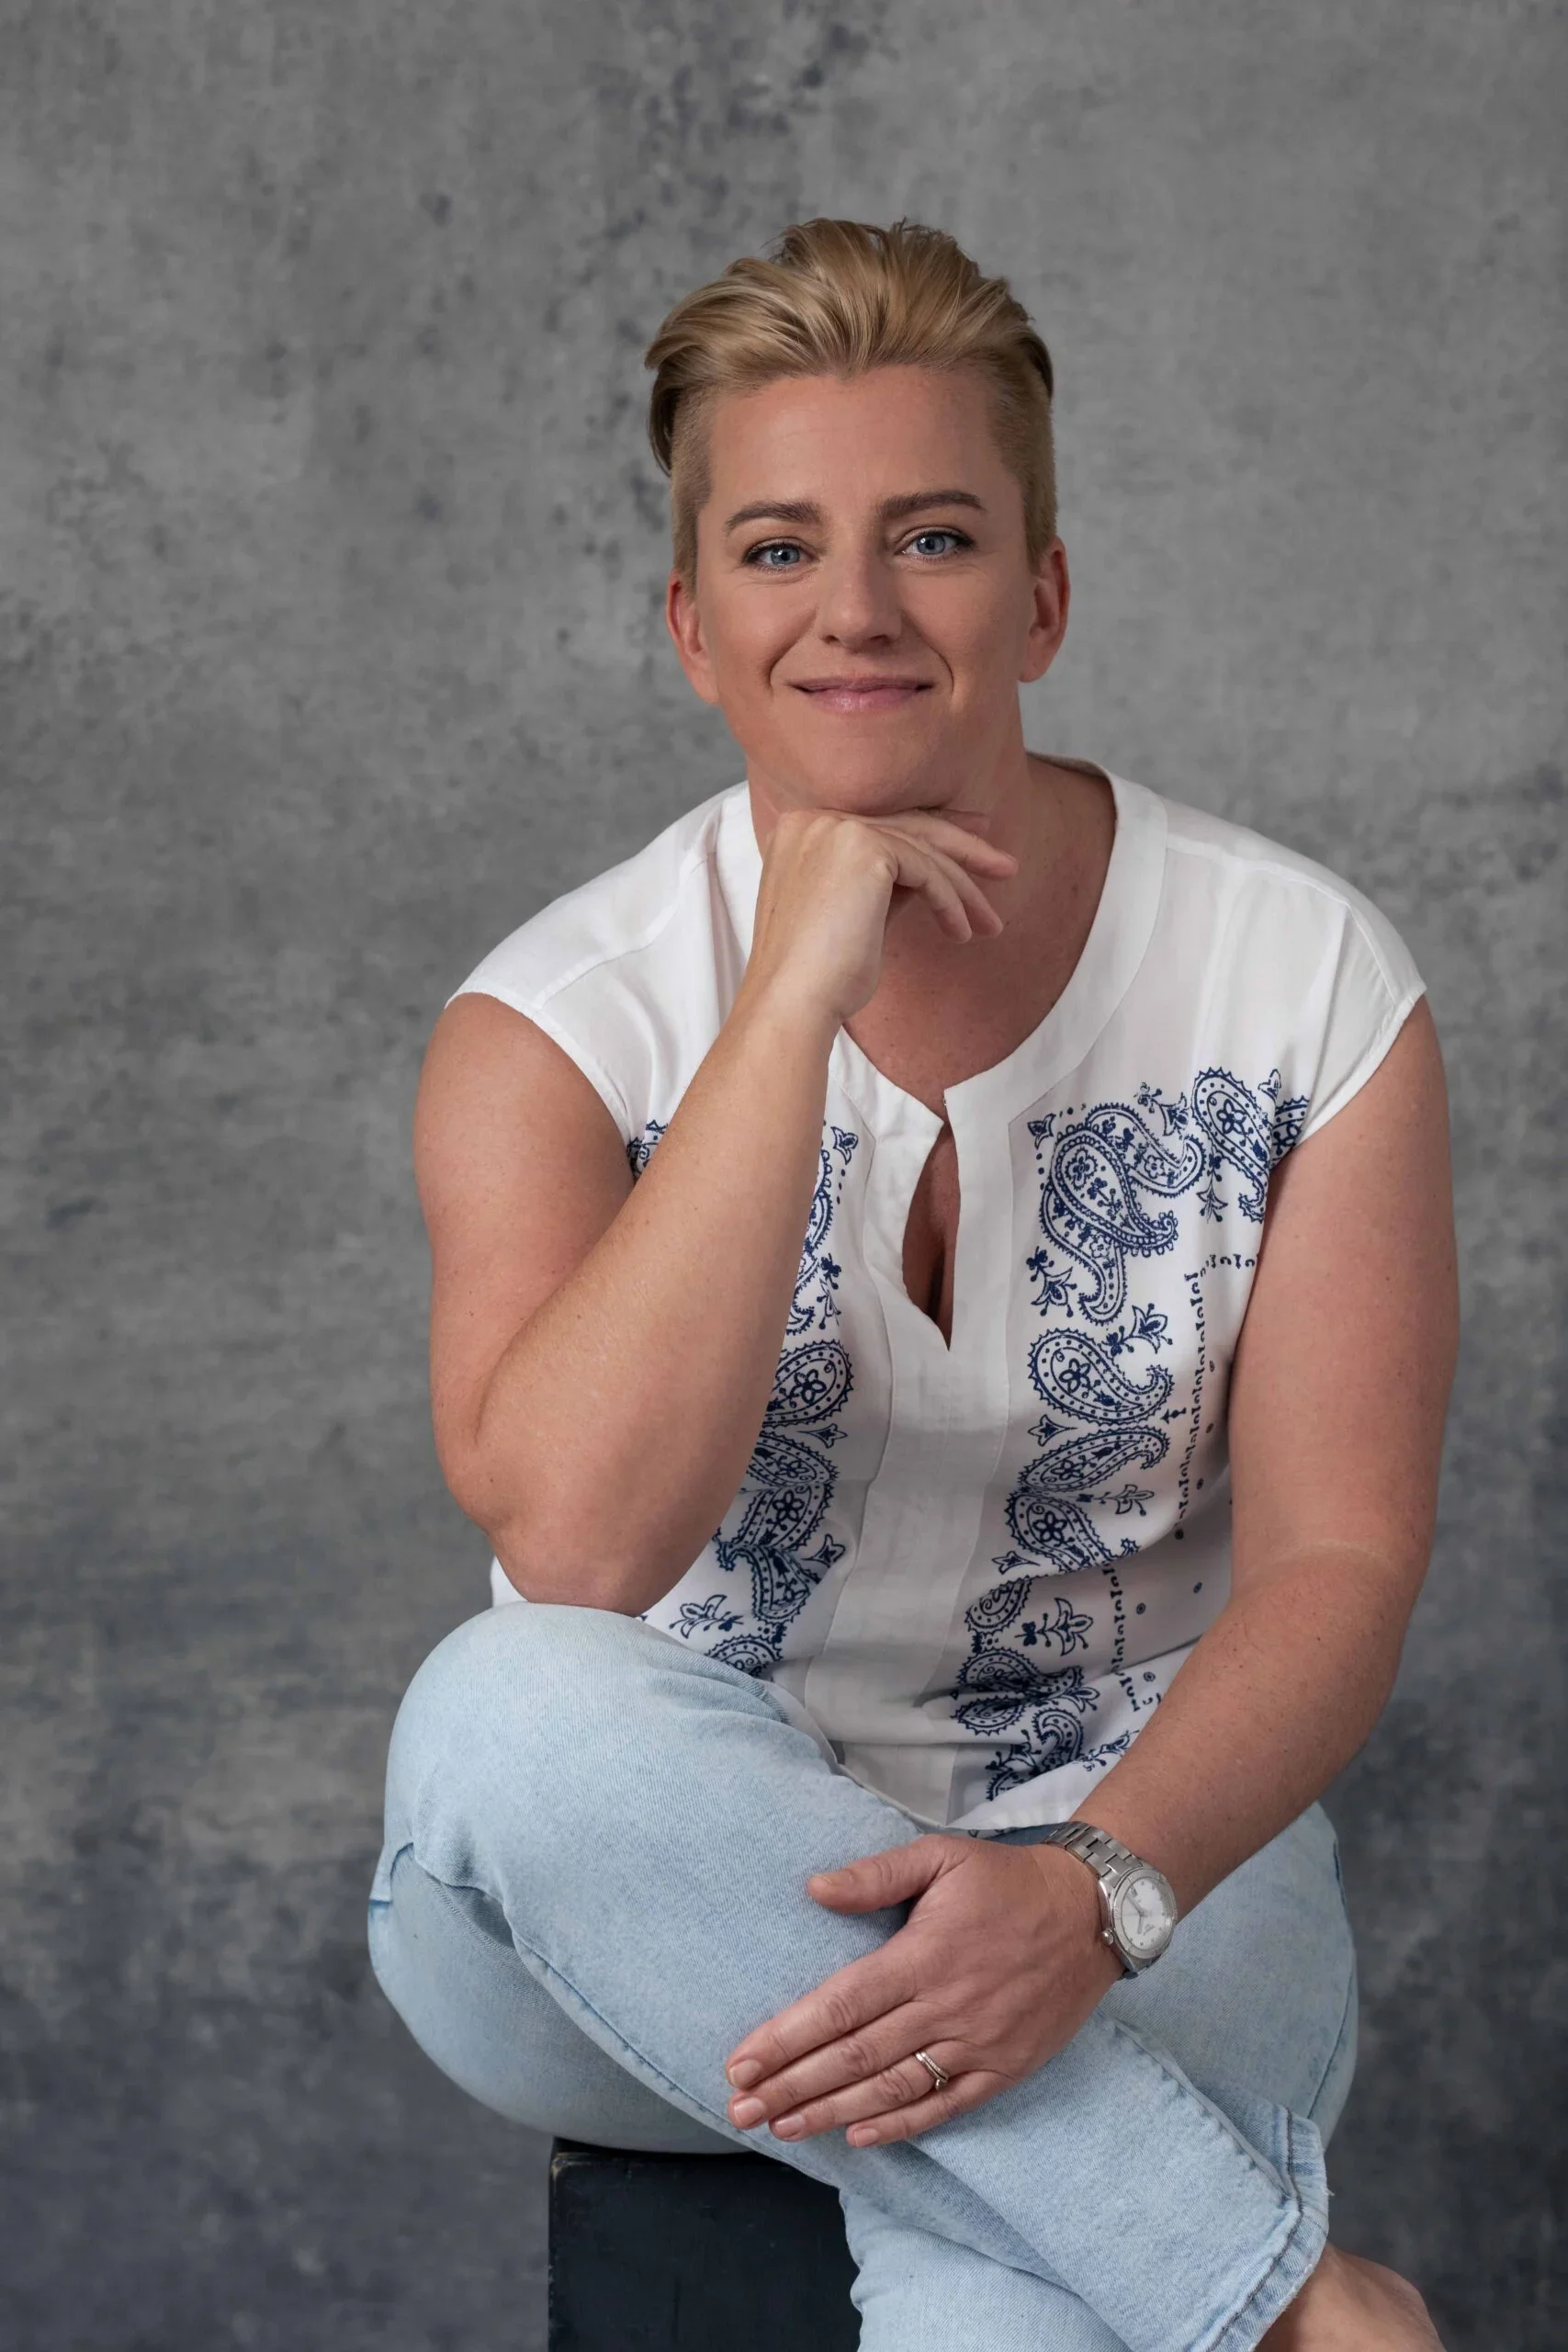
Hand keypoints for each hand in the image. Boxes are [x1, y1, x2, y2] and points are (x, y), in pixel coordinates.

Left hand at [722, 1834, 1121, 2147]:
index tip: (740, 2064)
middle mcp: (945, 2007)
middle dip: (792, 2086)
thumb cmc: (1006, 1880)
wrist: (1094, 1911)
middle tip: (740, 2111)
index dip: (786, 2039)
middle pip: (855, 2057)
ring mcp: (977, 2044)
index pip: (839, 2007)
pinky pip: (945, 2106)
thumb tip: (814, 1889)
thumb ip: (876, 1876)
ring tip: (782, 2128)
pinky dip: (900, 2125)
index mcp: (922, 1956)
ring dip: (832, 2112)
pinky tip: (858, 2136)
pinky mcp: (1005, 2067)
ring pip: (892, 2088)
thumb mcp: (941, 1857)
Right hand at [741, 805, 1018, 1028]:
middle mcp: (813, 821)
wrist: (792, 1003)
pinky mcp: (861, 848)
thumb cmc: (817, 978)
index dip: (931, 836)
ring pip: (921, 850)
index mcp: (800, 833)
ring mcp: (835, 830)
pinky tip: (962, 932)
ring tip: (991, 924)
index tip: (972, 849)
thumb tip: (927, 874)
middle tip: (1005, 866)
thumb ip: (882, 885)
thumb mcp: (852, 917)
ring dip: (964, 890)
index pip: (880, 826)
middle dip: (963, 848)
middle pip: (905, 827)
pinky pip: (926, 870)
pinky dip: (951, 902)